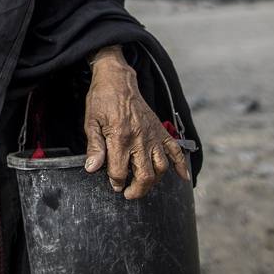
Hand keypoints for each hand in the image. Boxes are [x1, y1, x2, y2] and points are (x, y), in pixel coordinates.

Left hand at [82, 46, 190, 198]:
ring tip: (144, 184)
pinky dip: (181, 165)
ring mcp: (153, 135)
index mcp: (120, 137)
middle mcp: (140, 139)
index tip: (114, 184)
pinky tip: (182, 177)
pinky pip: (175, 150)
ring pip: (161, 167)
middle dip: (136, 190)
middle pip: (144, 175)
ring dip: (154, 181)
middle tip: (128, 193)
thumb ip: (94, 147)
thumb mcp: (91, 122)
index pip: (120, 172)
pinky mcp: (161, 131)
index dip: (115, 182)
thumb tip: (92, 169)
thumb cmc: (102, 100)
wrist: (118, 80)